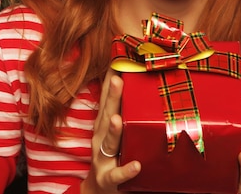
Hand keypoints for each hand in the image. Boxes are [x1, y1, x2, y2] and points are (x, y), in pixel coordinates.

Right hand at [81, 70, 140, 193]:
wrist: (101, 191)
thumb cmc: (114, 156)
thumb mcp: (117, 133)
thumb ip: (126, 112)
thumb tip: (140, 85)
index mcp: (103, 126)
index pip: (105, 100)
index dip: (109, 80)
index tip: (116, 59)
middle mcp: (100, 139)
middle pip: (105, 115)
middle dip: (110, 98)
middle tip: (116, 79)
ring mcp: (102, 159)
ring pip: (108, 143)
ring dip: (113, 131)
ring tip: (117, 119)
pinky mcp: (108, 179)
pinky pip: (117, 175)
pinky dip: (126, 170)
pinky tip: (136, 165)